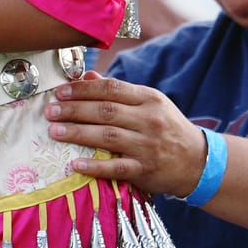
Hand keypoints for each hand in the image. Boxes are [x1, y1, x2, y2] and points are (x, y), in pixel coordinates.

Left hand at [45, 70, 206, 197]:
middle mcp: (148, 120)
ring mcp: (147, 146)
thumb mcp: (148, 102)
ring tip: (55, 131)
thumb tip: (86, 76)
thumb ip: (118, 91)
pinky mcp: (146, 171)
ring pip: (108, 136)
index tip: (60, 92)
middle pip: (105, 111)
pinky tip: (75, 163)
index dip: (83, 89)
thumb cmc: (166, 126)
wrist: (198, 161)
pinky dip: (95, 166)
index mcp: (148, 98)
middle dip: (74, 110)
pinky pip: (116, 168)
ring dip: (78, 133)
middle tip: (50, 111)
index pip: (111, 89)